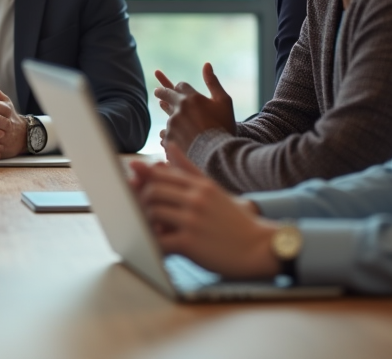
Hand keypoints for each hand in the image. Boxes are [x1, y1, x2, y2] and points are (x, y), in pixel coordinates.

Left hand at [128, 145, 278, 278]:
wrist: (261, 247)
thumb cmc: (235, 220)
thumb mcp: (213, 189)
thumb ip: (188, 168)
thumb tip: (170, 145)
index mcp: (199, 185)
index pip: (160, 174)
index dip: (142, 179)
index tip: (131, 185)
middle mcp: (195, 199)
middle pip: (152, 192)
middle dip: (139, 202)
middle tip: (135, 211)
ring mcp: (192, 221)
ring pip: (152, 214)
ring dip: (144, 222)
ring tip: (145, 229)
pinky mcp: (190, 243)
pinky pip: (159, 241)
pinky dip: (151, 243)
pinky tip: (151, 246)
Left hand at [153, 63, 236, 153]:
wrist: (219, 155)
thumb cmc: (224, 127)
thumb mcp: (224, 102)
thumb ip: (213, 83)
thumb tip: (206, 64)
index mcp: (191, 98)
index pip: (180, 85)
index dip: (181, 87)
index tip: (178, 88)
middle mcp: (179, 108)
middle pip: (165, 94)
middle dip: (162, 92)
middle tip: (158, 92)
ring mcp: (172, 124)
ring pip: (168, 116)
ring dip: (171, 115)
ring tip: (171, 117)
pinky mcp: (168, 138)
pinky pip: (165, 133)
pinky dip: (170, 134)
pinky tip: (177, 138)